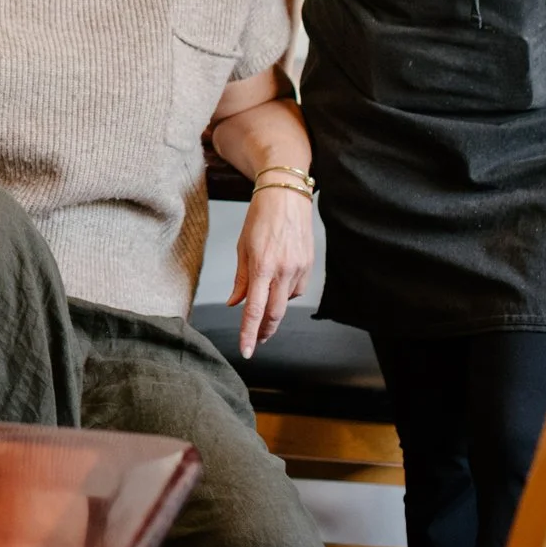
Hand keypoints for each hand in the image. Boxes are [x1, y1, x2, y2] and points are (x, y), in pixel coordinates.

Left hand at [229, 186, 313, 356]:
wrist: (286, 195)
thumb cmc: (260, 217)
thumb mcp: (243, 247)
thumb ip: (241, 279)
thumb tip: (235, 303)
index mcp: (262, 267)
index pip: (254, 310)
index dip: (249, 333)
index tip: (246, 350)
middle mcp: (283, 271)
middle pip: (275, 314)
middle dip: (264, 331)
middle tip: (255, 341)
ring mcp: (299, 269)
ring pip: (286, 302)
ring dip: (274, 310)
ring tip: (263, 307)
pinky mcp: (310, 266)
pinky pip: (297, 290)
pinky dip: (286, 293)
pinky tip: (279, 286)